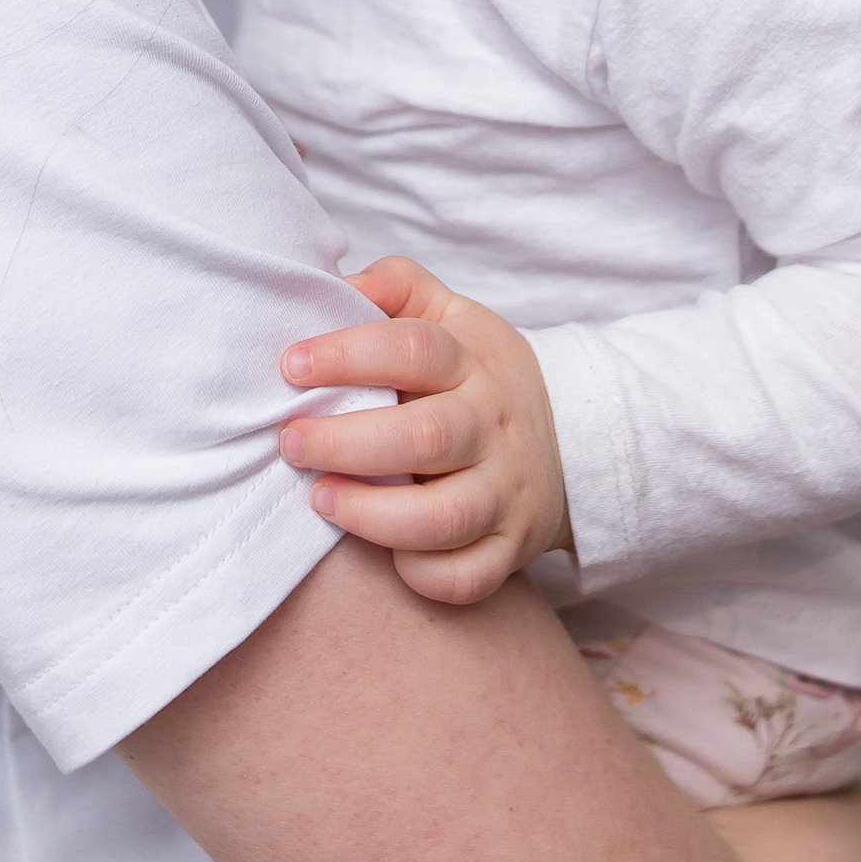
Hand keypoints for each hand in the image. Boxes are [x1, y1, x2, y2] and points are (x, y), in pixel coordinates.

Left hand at [278, 255, 571, 606]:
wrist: (570, 445)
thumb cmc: (479, 379)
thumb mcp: (454, 317)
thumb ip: (397, 288)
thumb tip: (337, 284)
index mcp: (474, 363)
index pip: (415, 349)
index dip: (348, 354)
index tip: (291, 365)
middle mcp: (493, 428)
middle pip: (424, 436)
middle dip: (345, 442)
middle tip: (290, 441)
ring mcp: (505, 493)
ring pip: (444, 517)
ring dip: (372, 514)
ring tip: (320, 498)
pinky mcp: (509, 549)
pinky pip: (467, 577)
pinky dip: (423, 574)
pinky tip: (383, 555)